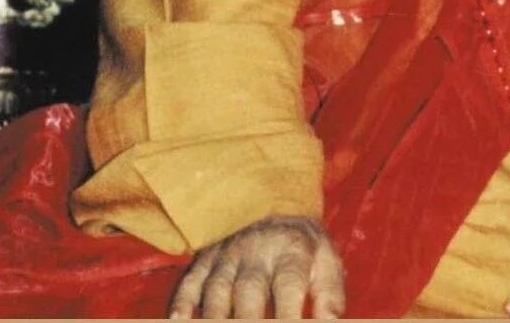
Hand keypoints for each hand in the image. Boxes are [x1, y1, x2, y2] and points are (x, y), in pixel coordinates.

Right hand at [169, 215, 344, 319]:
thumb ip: (330, 296)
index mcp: (291, 251)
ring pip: (217, 290)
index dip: (287, 317)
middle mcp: (257, 252)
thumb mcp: (326, 261)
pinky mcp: (206, 259)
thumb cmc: (302, 245)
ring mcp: (227, 255)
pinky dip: (182, 303)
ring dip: (214, 318)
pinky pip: (190, 282)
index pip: (288, 286)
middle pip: (249, 291)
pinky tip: (178, 321)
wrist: (274, 199)